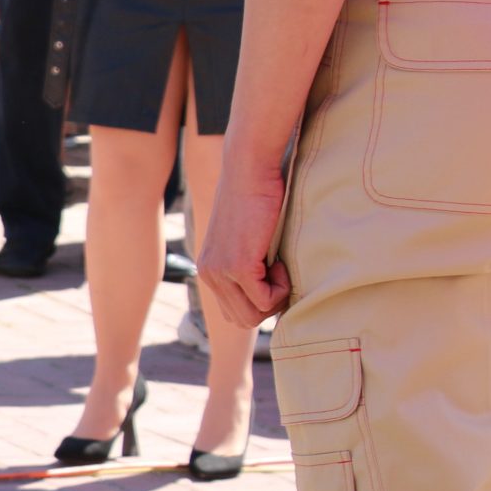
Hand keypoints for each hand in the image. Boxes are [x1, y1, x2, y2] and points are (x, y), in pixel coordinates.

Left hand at [198, 162, 292, 326]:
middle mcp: (208, 274)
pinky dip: (281, 288)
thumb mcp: (247, 238)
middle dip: (268, 306)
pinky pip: (265, 300)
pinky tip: (280, 260)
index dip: (259, 303)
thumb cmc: (257, 198)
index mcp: (209, 269)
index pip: (232, 312)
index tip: (272, 277)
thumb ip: (249, 264)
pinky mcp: (237, 266)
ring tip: (280, 267)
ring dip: (275, 299)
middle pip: (241, 320)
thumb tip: (270, 293)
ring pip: (252, 316)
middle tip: (280, 275)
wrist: (250, 170)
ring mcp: (220, 272)